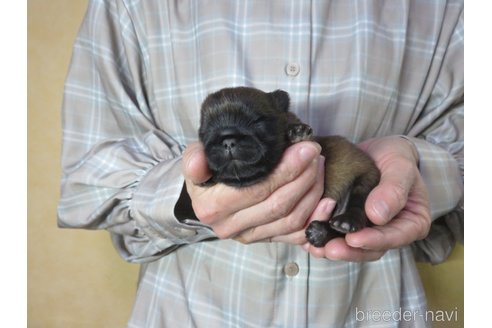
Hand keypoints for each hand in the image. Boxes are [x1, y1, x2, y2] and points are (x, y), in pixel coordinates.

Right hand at [182, 141, 324, 243]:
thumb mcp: (194, 159)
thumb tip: (198, 161)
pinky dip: (316, 219)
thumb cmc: (206, 173)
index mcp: (213, 207)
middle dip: (305, 178)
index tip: (307, 148)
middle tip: (317, 154)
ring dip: (313, 193)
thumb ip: (194, 159)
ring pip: (292, 221)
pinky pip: (297, 235)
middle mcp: (230, 227)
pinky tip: (327, 201)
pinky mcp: (265, 240)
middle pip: (279, 205)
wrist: (206, 196)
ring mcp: (250, 237)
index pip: (257, 189)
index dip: (287, 170)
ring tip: (320, 167)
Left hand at [304, 136, 430, 260]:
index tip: (354, 239)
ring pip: (353, 247)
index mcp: (411, 222)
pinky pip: (338, 236)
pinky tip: (308, 239)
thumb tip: (377, 215)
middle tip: (329, 249)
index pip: (395, 237)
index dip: (374, 241)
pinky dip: (324, 238)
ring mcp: (370, 231)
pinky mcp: (351, 226)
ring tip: (315, 246)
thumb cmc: (396, 158)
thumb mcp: (400, 166)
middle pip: (371, 249)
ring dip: (334, 249)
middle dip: (349, 251)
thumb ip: (393, 189)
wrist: (377, 152)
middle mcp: (391, 232)